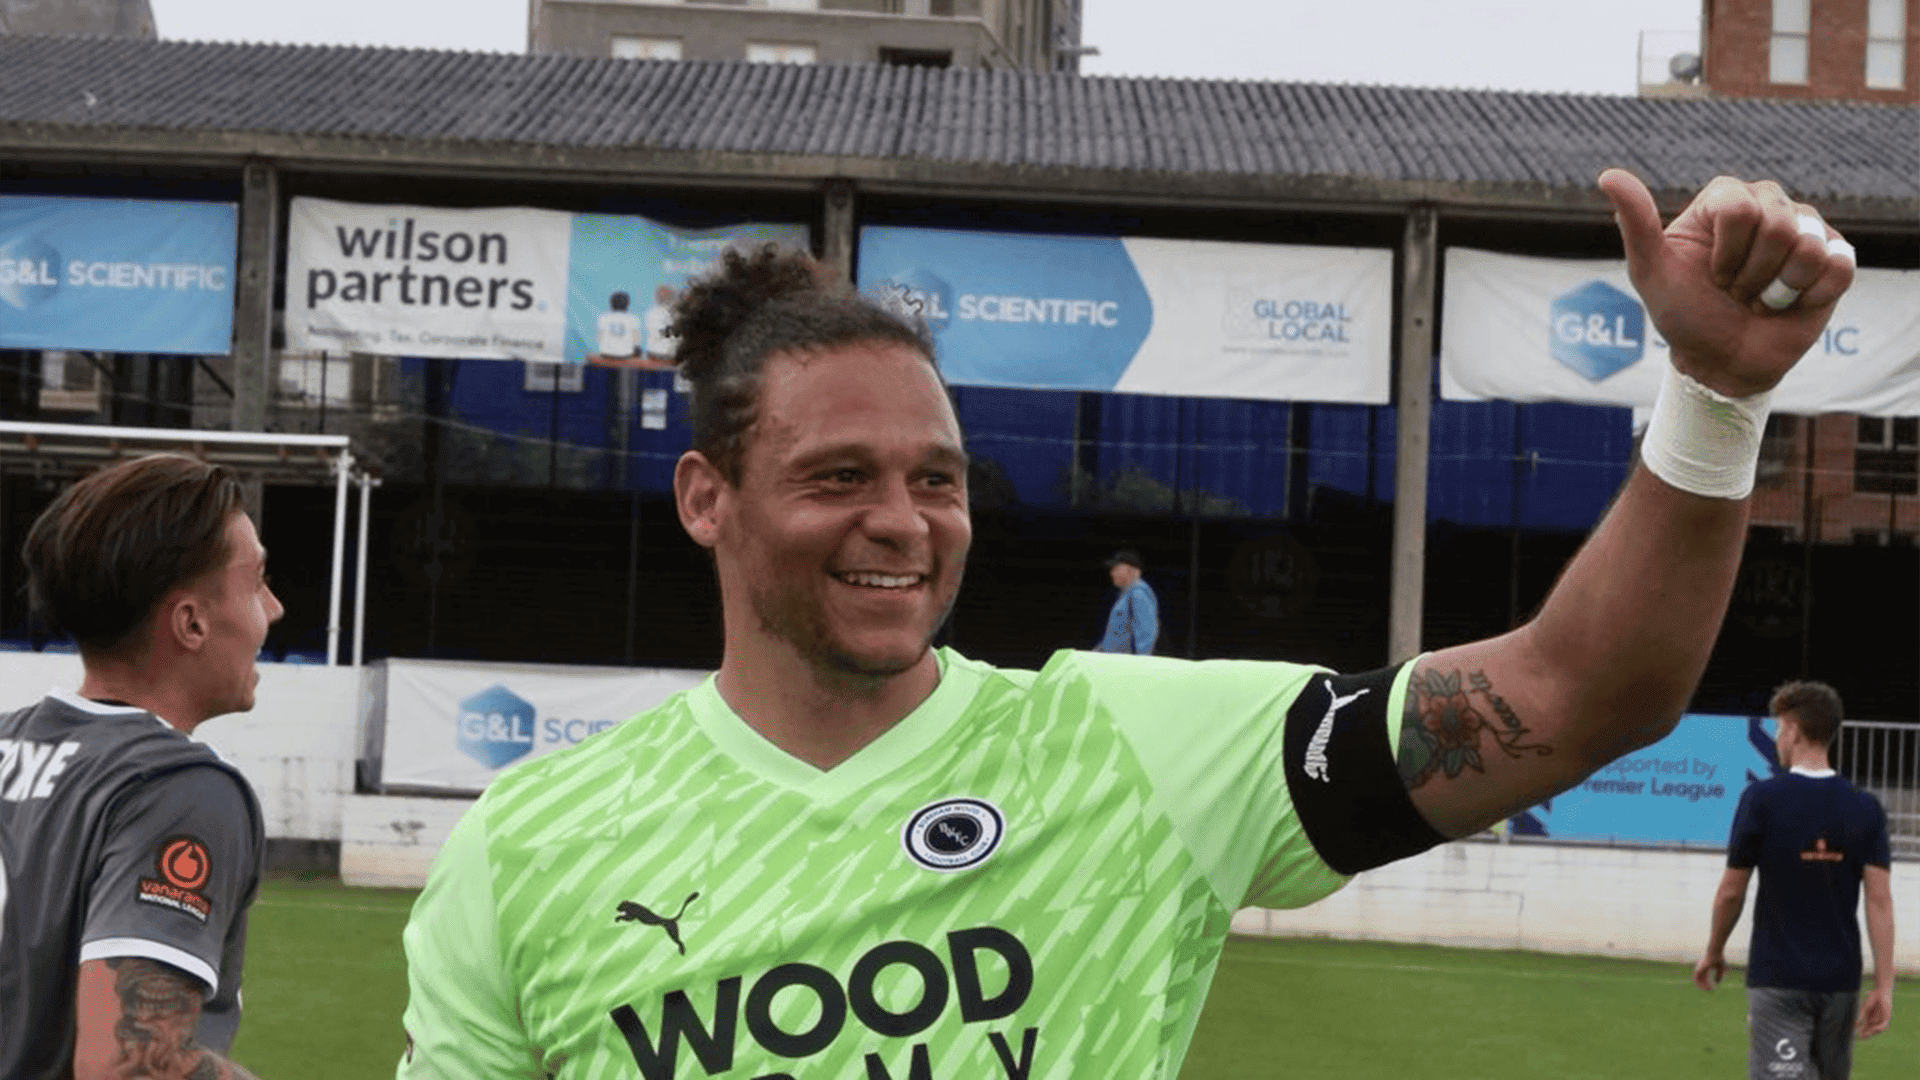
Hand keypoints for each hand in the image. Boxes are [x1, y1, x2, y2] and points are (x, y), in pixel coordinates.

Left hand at [1598, 169, 1854, 397]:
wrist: (1721, 361)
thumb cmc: (1683, 314)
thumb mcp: (1651, 272)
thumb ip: (1636, 222)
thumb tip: (1607, 175)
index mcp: (1725, 198)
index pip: (1738, 208)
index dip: (1726, 254)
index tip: (1712, 275)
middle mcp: (1768, 204)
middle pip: (1777, 226)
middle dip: (1750, 275)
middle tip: (1736, 291)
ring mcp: (1806, 229)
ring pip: (1809, 247)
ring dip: (1778, 290)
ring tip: (1761, 298)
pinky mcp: (1836, 257)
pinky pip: (1839, 267)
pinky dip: (1810, 296)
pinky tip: (1793, 303)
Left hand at [1692, 952, 1726, 990]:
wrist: (1714, 954)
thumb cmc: (1718, 960)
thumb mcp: (1720, 969)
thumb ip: (1719, 976)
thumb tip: (1716, 983)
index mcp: (1706, 968)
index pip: (1705, 977)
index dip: (1708, 983)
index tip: (1712, 988)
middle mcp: (1701, 969)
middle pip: (1701, 979)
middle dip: (1705, 985)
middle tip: (1710, 990)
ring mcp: (1699, 969)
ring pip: (1698, 979)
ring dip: (1702, 985)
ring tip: (1708, 990)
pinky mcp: (1698, 969)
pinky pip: (1696, 978)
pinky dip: (1699, 983)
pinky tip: (1704, 987)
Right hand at [1856, 986, 1891, 1038]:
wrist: (1880, 991)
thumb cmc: (1872, 997)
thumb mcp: (1865, 1006)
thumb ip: (1862, 1014)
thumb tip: (1857, 1022)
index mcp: (1868, 1018)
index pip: (1865, 1027)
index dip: (1862, 1032)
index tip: (1858, 1037)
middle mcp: (1875, 1020)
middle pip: (1871, 1030)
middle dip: (1867, 1034)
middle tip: (1861, 1037)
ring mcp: (1881, 1019)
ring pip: (1878, 1029)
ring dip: (1872, 1032)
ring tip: (1867, 1034)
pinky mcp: (1886, 1017)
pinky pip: (1884, 1025)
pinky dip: (1879, 1027)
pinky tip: (1875, 1028)